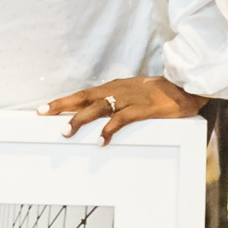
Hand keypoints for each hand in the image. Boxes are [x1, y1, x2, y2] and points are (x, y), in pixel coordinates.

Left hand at [39, 74, 208, 143]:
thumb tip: (98, 115)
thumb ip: (116, 103)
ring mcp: (129, 99)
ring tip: (66, 132)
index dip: (63, 102)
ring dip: (80, 120)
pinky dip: (109, 130)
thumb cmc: (158, 92)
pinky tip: (101, 140)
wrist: (184, 86)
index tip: (43, 109)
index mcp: (113, 88)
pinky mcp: (142, 109)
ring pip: (98, 108)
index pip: (82, 95)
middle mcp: (116, 91)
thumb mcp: (132, 94)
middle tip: (43, 114)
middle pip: (84, 98)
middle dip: (62, 106)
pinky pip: (122, 120)